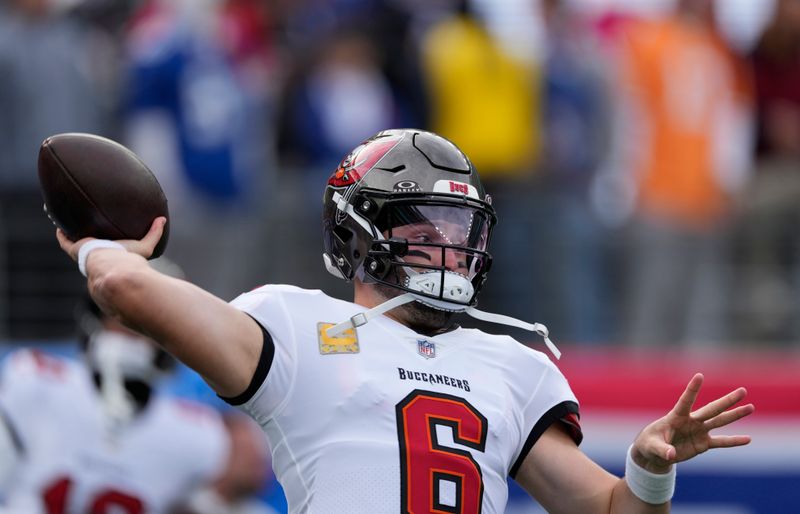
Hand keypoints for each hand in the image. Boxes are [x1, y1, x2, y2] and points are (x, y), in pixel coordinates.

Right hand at [56, 217, 167, 260]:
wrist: (113, 267)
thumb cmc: (130, 259)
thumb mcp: (145, 245)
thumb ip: (155, 233)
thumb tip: (163, 219)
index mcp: (113, 254)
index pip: (108, 247)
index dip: (106, 240)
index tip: (105, 230)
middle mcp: (98, 254)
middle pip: (91, 243)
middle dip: (88, 235)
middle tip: (86, 222)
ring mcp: (85, 252)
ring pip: (76, 240)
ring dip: (72, 231)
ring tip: (68, 220)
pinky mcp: (75, 249)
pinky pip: (64, 240)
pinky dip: (61, 233)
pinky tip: (57, 223)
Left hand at [631, 373, 754, 472]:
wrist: (655, 453)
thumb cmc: (650, 444)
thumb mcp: (652, 447)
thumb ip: (662, 449)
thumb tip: (671, 455)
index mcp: (676, 417)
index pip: (685, 401)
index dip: (692, 389)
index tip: (699, 375)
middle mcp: (691, 421)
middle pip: (711, 409)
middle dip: (727, 401)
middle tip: (743, 391)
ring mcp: (698, 431)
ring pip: (720, 421)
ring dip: (735, 415)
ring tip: (751, 407)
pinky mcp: (703, 443)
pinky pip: (721, 442)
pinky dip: (734, 441)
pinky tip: (748, 439)